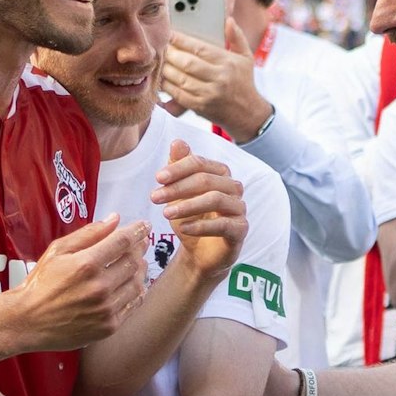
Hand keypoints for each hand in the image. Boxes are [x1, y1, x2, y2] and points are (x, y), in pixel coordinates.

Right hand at [8, 215, 150, 350]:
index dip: (137, 231)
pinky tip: (133, 284)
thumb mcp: (58, 251)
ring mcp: (106, 308)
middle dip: (139, 249)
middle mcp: (99, 287)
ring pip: (137, 283)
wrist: (28, 321)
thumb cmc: (41, 283)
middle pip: (133, 261)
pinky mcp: (109, 326)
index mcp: (86, 264)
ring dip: (140, 270)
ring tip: (136, 263)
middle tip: (140, 244)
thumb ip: (88, 233)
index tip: (144, 226)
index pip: (123, 242)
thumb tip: (114, 219)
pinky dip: (137, 292)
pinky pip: (133, 304)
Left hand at [154, 138, 246, 280]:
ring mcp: (239, 209)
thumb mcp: (178, 193)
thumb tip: (178, 142)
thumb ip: (179, 168)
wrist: (200, 253)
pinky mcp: (240, 230)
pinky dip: (201, 225)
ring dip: (188, 205)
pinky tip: (183, 229)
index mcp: (220, 174)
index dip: (178, 168)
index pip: (199, 163)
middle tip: (154, 197)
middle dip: (178, 188)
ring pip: (216, 199)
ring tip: (166, 214)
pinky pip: (223, 224)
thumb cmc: (190, 218)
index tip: (158, 178)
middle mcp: (233, 188)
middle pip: (206, 180)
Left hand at [162, 21, 272, 142]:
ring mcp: (209, 94)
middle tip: (163, 49)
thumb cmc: (244, 83)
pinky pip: (178, 95)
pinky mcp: (200, 107)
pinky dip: (168, 87)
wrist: (248, 114)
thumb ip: (237, 38)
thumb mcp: (246, 58)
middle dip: (171, 54)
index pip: (200, 48)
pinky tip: (163, 80)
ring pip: (180, 79)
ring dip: (167, 70)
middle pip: (187, 63)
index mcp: (228, 63)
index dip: (182, 40)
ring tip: (161, 63)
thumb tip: (229, 20)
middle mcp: (219, 78)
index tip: (171, 35)